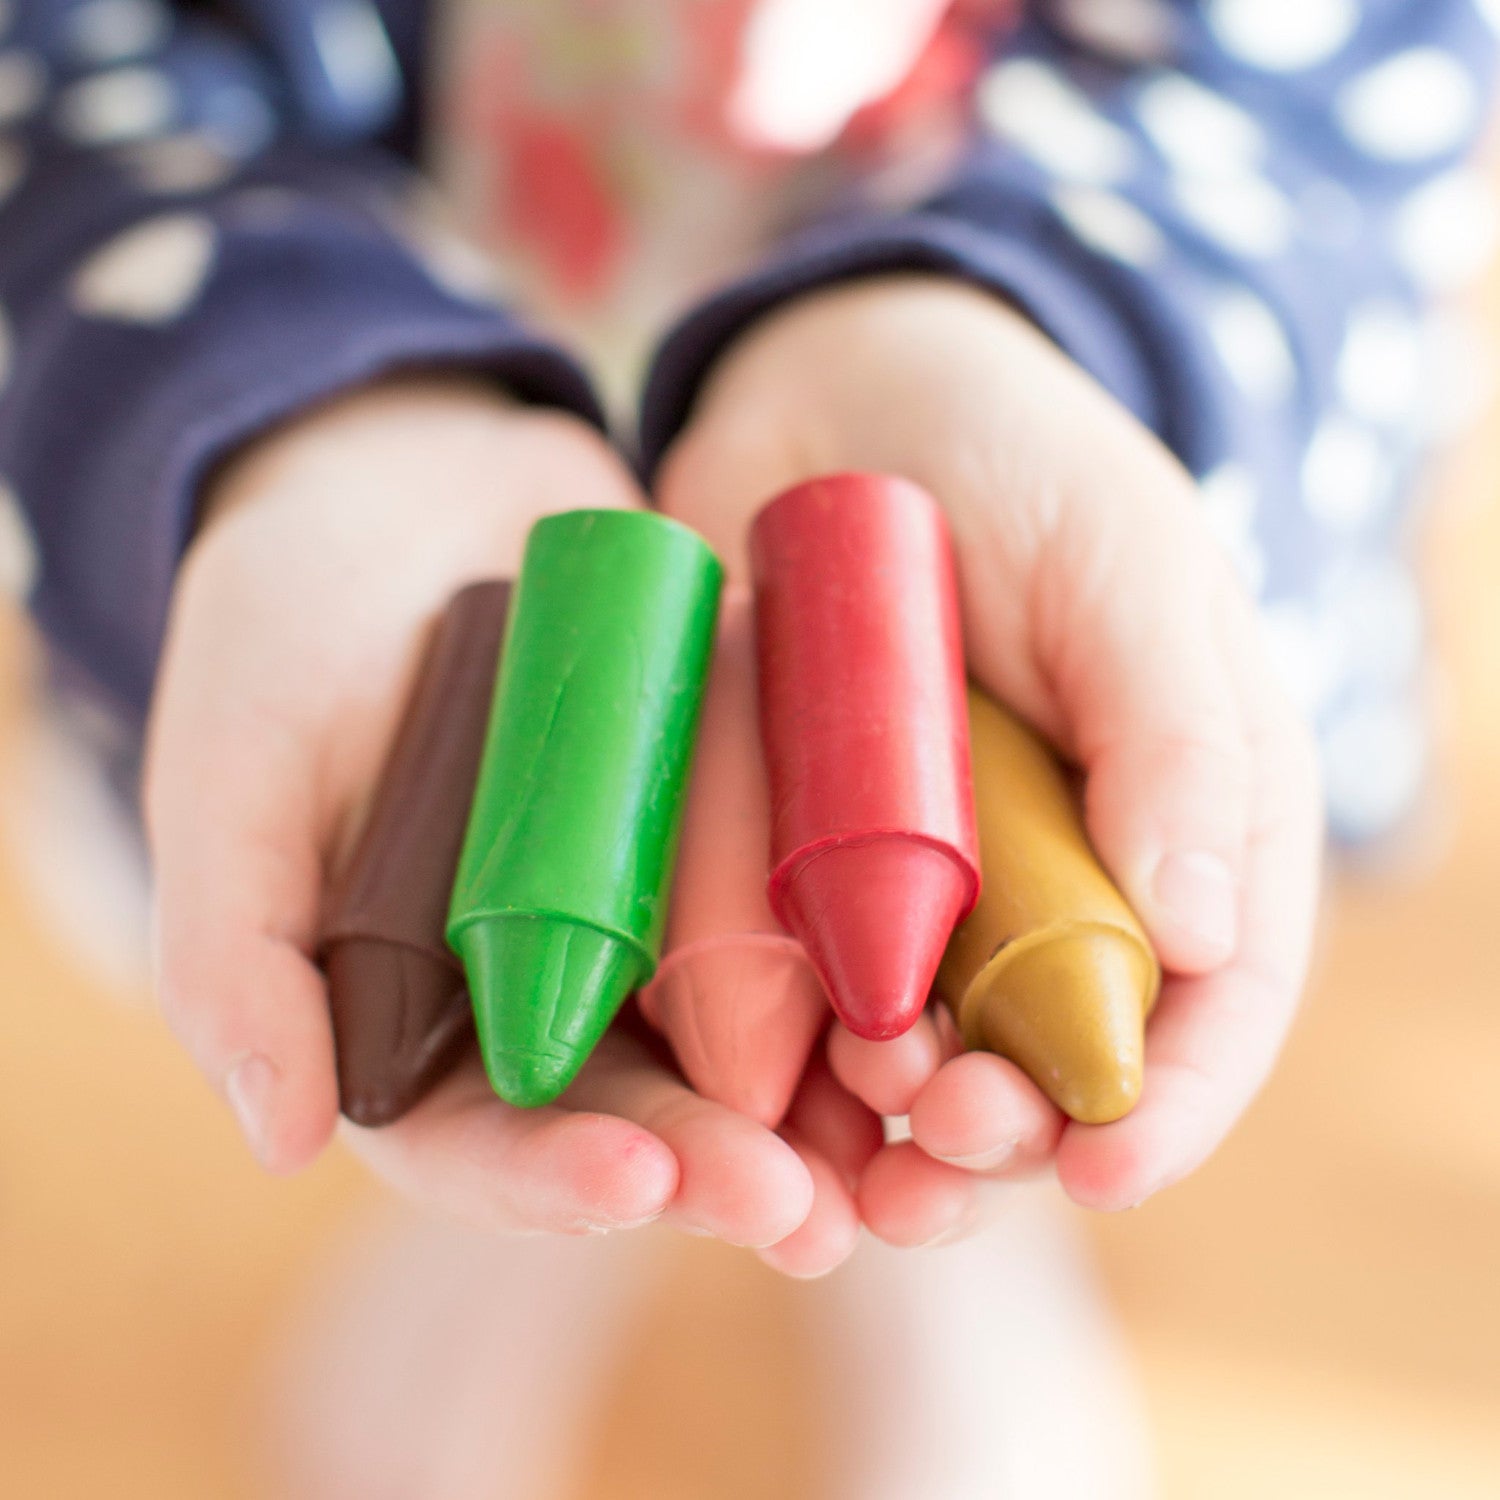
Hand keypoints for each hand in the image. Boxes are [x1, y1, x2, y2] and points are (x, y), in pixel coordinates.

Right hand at [144, 375, 822, 1251]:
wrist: (406, 495)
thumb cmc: (285, 644)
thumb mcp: (234, 781)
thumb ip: (236, 955)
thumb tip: (288, 1139)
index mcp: (415, 1021)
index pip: (479, 1142)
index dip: (551, 1181)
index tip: (634, 1182)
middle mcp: (541, 993)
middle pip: (634, 1116)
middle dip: (714, 1169)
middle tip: (806, 1209)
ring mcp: (641, 917)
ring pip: (737, 1047)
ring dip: (819, 1113)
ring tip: (898, 1148)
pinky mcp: (721, 837)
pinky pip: (797, 915)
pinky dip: (860, 968)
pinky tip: (936, 1004)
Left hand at [656, 275, 1323, 1233]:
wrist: (836, 398)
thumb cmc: (1018, 462)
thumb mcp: (1125, 569)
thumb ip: (1179, 736)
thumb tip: (1208, 937)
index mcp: (1180, 828)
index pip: (1212, 1006)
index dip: (1171, 1103)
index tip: (1104, 1166)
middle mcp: (1054, 885)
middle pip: (1048, 1065)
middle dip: (1003, 1132)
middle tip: (943, 1136)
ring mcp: (920, 889)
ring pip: (915, 1061)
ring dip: (880, 1130)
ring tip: (840, 1135)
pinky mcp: (798, 870)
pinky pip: (786, 993)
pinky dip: (767, 1062)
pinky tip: (741, 1094)